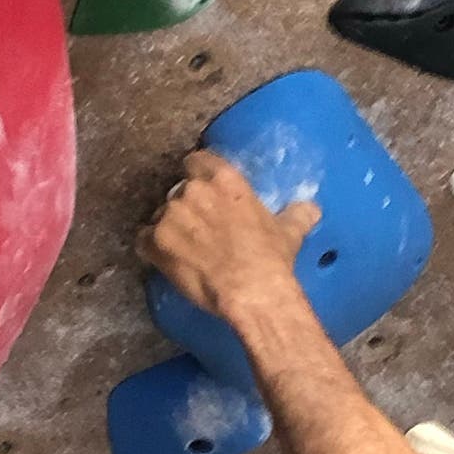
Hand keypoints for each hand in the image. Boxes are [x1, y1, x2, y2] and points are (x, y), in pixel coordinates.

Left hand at [137, 150, 321, 321]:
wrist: (251, 292)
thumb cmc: (271, 260)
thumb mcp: (289, 232)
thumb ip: (296, 215)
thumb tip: (312, 209)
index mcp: (224, 179)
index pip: (196, 161)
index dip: (196, 176)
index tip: (201, 192)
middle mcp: (193, 190)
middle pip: (177, 192)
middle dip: (185, 210)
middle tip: (199, 233)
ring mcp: (170, 215)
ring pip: (159, 216)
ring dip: (168, 230)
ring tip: (185, 252)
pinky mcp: (155, 241)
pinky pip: (142, 240)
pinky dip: (151, 249)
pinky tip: (166, 261)